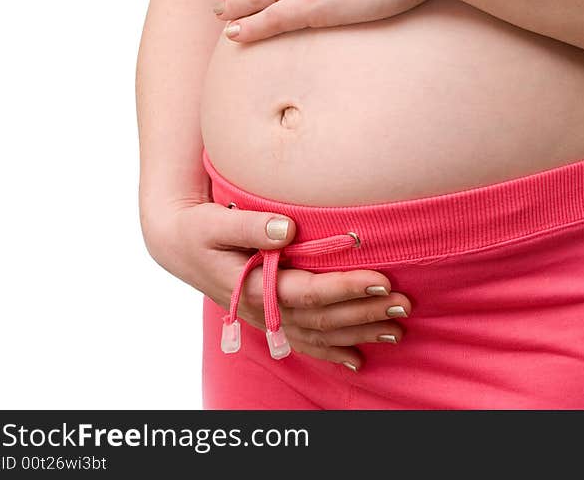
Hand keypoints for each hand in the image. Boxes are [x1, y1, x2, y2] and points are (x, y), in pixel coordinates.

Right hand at [141, 198, 410, 369]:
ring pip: (319, 335)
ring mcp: (266, 320)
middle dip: (365, 313)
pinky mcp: (270, 320)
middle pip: (322, 318)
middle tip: (404, 304)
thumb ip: (249, 226)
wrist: (179, 246)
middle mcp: (261, 310)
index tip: (382, 279)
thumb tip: (286, 227)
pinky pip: (305, 343)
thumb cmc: (199, 229)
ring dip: (359, 334)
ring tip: (397, 329)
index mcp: (251, 286)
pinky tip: (359, 360)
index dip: (346, 287)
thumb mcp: (215, 222)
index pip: (307, 292)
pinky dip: (332, 352)